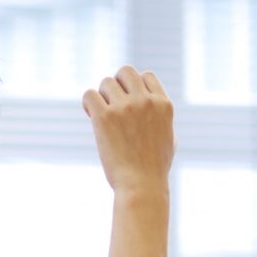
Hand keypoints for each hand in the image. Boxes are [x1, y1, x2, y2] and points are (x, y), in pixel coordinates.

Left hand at [82, 66, 174, 196]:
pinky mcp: (105, 117)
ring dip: (101, 97)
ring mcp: (126, 107)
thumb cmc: (154, 167)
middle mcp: (146, 101)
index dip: (133, 87)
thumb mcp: (168, 137)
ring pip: (106, 82)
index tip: (127, 103)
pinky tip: (91, 116)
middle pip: (125, 71)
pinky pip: (89, 94)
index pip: (146, 76)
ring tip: (101, 116)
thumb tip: (154, 107)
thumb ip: (161, 118)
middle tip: (111, 106)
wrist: (141, 184)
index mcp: (163, 104)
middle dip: (116, 85)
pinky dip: (88, 103)